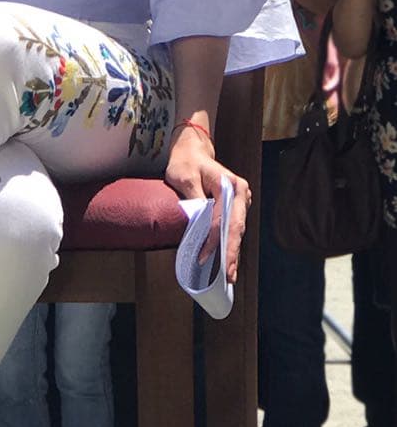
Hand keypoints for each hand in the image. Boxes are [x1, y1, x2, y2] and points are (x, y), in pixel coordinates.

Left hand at [163, 128, 250, 283]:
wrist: (192, 150)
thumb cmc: (186, 162)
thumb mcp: (184, 177)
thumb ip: (193, 199)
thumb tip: (199, 223)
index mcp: (230, 185)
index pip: (223, 219)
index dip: (214, 240)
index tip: (205, 257)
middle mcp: (240, 193)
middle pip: (236, 228)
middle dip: (231, 253)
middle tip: (228, 276)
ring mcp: (240, 200)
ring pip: (237, 230)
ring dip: (232, 252)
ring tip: (228, 274)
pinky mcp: (234, 206)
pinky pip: (232, 228)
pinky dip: (229, 244)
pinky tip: (227, 261)